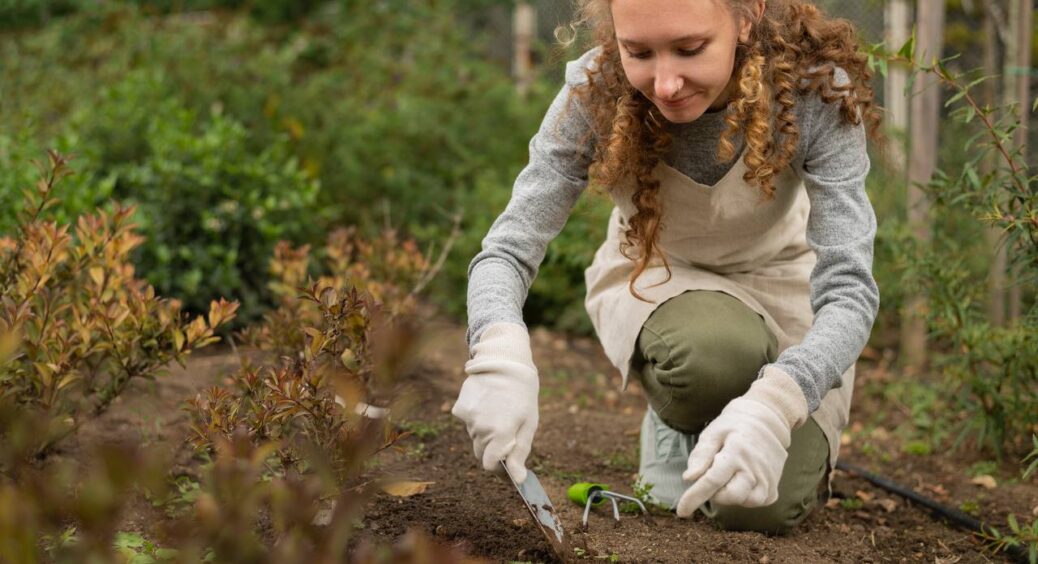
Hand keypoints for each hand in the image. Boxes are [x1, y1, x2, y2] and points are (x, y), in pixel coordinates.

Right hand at [451, 323, 538, 482]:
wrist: (504, 361)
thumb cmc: (522, 394)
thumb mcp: (528, 423)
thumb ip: (520, 453)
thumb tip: (518, 479)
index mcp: (501, 433)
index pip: (490, 465)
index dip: (499, 467)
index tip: (507, 462)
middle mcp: (481, 428)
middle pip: (481, 452)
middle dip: (493, 449)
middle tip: (506, 432)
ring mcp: (468, 418)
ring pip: (474, 437)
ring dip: (485, 432)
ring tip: (499, 411)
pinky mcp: (460, 408)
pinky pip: (467, 423)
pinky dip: (476, 419)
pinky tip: (487, 403)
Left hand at [675, 366, 808, 515]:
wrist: (767, 420)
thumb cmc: (733, 427)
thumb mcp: (713, 433)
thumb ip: (701, 456)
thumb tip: (689, 478)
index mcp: (736, 452)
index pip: (712, 481)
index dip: (695, 497)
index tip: (682, 512)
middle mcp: (754, 467)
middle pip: (730, 496)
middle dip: (716, 493)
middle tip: (715, 476)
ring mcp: (767, 478)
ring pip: (745, 502)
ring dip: (732, 495)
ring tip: (730, 476)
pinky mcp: (774, 485)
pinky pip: (758, 501)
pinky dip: (746, 497)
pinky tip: (742, 481)